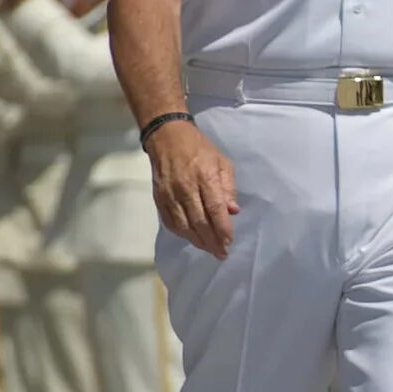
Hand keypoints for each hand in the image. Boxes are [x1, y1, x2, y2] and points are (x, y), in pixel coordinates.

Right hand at [147, 117, 238, 258]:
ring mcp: (170, 194)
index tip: (229, 242)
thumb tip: (233, 211)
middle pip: (199, 221)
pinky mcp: (159, 198)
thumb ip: (228, 187)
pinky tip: (191, 238)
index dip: (222, 228)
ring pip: (183, 225)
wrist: (167, 138)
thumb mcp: (222, 162)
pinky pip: (170, 222)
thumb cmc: (200, 149)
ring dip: (197, 241)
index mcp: (204, 177)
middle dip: (212, 241)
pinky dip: (181, 233)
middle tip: (221, 253)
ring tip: (209, 249)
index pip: (215, 209)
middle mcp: (185, 188)